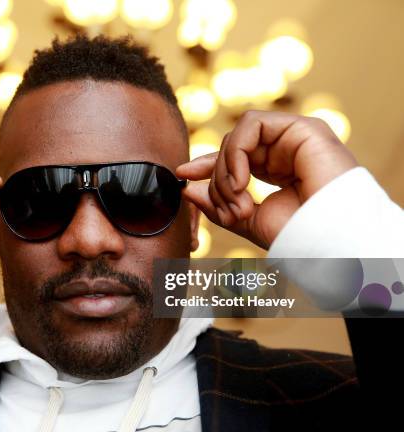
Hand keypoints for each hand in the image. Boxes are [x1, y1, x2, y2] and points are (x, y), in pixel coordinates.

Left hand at [176, 110, 357, 249]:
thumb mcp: (250, 221)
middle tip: (231, 212)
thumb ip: (219, 205)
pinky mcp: (302, 127)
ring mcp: (294, 137)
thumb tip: (188, 189)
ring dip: (225, 171)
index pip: (234, 158)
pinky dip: (235, 153)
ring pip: (236, 137)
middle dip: (217, 181)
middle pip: (230, 149)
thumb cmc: (299, 235)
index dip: (207, 164)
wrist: (332, 240)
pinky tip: (241, 181)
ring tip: (239, 200)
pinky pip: (250, 124)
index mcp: (276, 169)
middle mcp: (284, 150)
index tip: (182, 175)